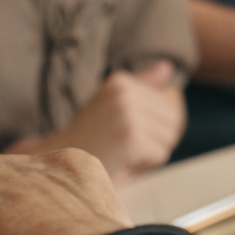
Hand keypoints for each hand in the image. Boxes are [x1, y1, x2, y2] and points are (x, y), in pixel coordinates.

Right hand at [8, 61, 185, 182]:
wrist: (60, 166)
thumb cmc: (87, 141)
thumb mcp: (110, 105)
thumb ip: (140, 85)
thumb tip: (168, 68)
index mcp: (120, 82)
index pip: (171, 99)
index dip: (156, 123)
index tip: (129, 132)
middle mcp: (124, 93)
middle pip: (174, 118)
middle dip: (158, 138)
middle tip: (128, 148)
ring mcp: (128, 115)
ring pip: (170, 137)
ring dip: (152, 153)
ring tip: (124, 155)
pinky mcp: (132, 138)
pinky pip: (161, 154)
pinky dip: (146, 165)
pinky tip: (124, 163)